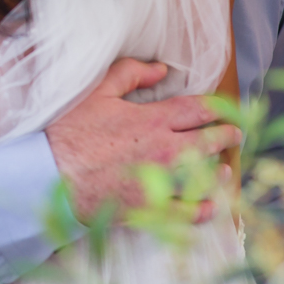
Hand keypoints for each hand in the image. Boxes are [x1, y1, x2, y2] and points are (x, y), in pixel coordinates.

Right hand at [45, 59, 241, 222]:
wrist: (48, 173)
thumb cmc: (68, 131)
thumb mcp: (96, 91)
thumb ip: (130, 73)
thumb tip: (161, 69)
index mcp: (153, 120)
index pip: (199, 110)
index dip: (217, 107)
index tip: (225, 109)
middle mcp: (164, 151)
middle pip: (208, 142)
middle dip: (225, 136)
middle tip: (234, 134)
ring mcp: (160, 183)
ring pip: (204, 178)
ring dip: (217, 172)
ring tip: (223, 170)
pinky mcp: (150, 210)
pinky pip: (187, 213)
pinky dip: (203, 210)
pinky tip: (209, 206)